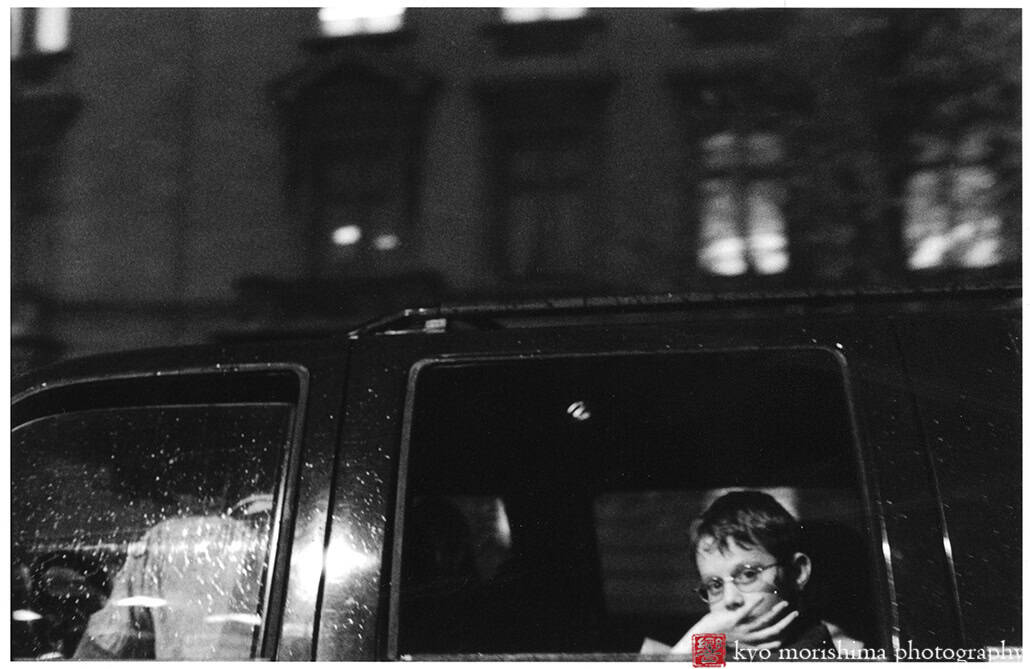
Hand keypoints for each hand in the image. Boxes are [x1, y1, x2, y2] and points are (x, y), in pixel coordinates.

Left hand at [669, 600, 798, 654]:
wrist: (699, 640)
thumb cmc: (713, 640)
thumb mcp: (730, 640)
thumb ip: (740, 636)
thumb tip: (746, 630)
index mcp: (747, 645)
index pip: (768, 644)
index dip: (781, 639)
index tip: (789, 635)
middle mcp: (747, 639)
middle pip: (772, 631)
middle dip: (786, 623)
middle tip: (796, 613)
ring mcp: (741, 630)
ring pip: (764, 621)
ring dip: (777, 612)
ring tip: (785, 604)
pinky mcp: (733, 620)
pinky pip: (747, 611)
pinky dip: (756, 603)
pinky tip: (762, 596)